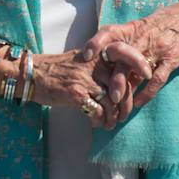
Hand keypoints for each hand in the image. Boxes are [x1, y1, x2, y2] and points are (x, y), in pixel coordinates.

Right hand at [32, 45, 151, 129]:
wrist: (31, 74)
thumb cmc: (55, 68)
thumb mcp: (79, 59)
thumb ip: (98, 65)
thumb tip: (117, 79)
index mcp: (95, 55)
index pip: (124, 56)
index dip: (138, 64)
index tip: (147, 76)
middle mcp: (93, 65)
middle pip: (122, 85)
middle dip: (126, 104)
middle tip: (124, 115)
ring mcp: (85, 79)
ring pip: (112, 102)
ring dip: (114, 117)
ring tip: (111, 123)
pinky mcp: (77, 94)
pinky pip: (97, 111)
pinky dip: (100, 121)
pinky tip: (98, 124)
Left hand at [83, 0, 178, 115]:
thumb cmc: (164, 24)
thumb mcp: (143, 26)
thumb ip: (126, 42)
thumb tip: (106, 58)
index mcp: (133, 28)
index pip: (109, 31)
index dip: (96, 41)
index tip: (86, 54)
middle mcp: (143, 38)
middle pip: (122, 57)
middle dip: (113, 77)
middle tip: (104, 94)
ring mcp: (158, 49)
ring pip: (138, 70)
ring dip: (128, 88)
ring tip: (119, 103)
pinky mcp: (172, 59)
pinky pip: (157, 79)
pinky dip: (148, 92)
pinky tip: (139, 103)